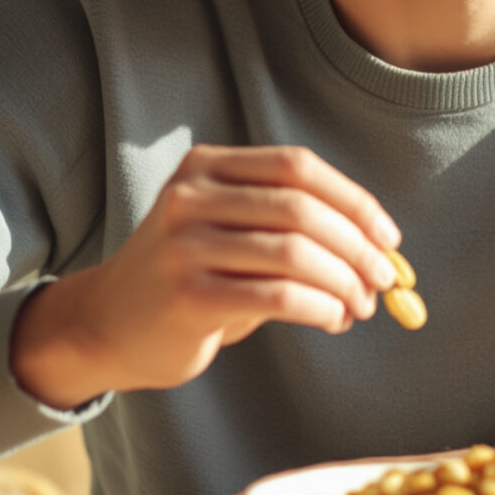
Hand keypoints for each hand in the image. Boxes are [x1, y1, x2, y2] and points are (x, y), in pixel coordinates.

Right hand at [9, 145, 402, 409]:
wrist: (106, 327)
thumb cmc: (187, 279)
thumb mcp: (227, 233)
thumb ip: (289, 229)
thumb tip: (379, 250)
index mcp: (205, 168)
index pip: (297, 167)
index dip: (353, 200)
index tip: (389, 237)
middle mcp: (190, 196)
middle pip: (301, 208)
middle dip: (357, 246)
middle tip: (385, 280)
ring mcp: (184, 244)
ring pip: (294, 252)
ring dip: (344, 282)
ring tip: (360, 306)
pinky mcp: (187, 295)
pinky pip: (276, 295)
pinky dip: (320, 307)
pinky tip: (332, 319)